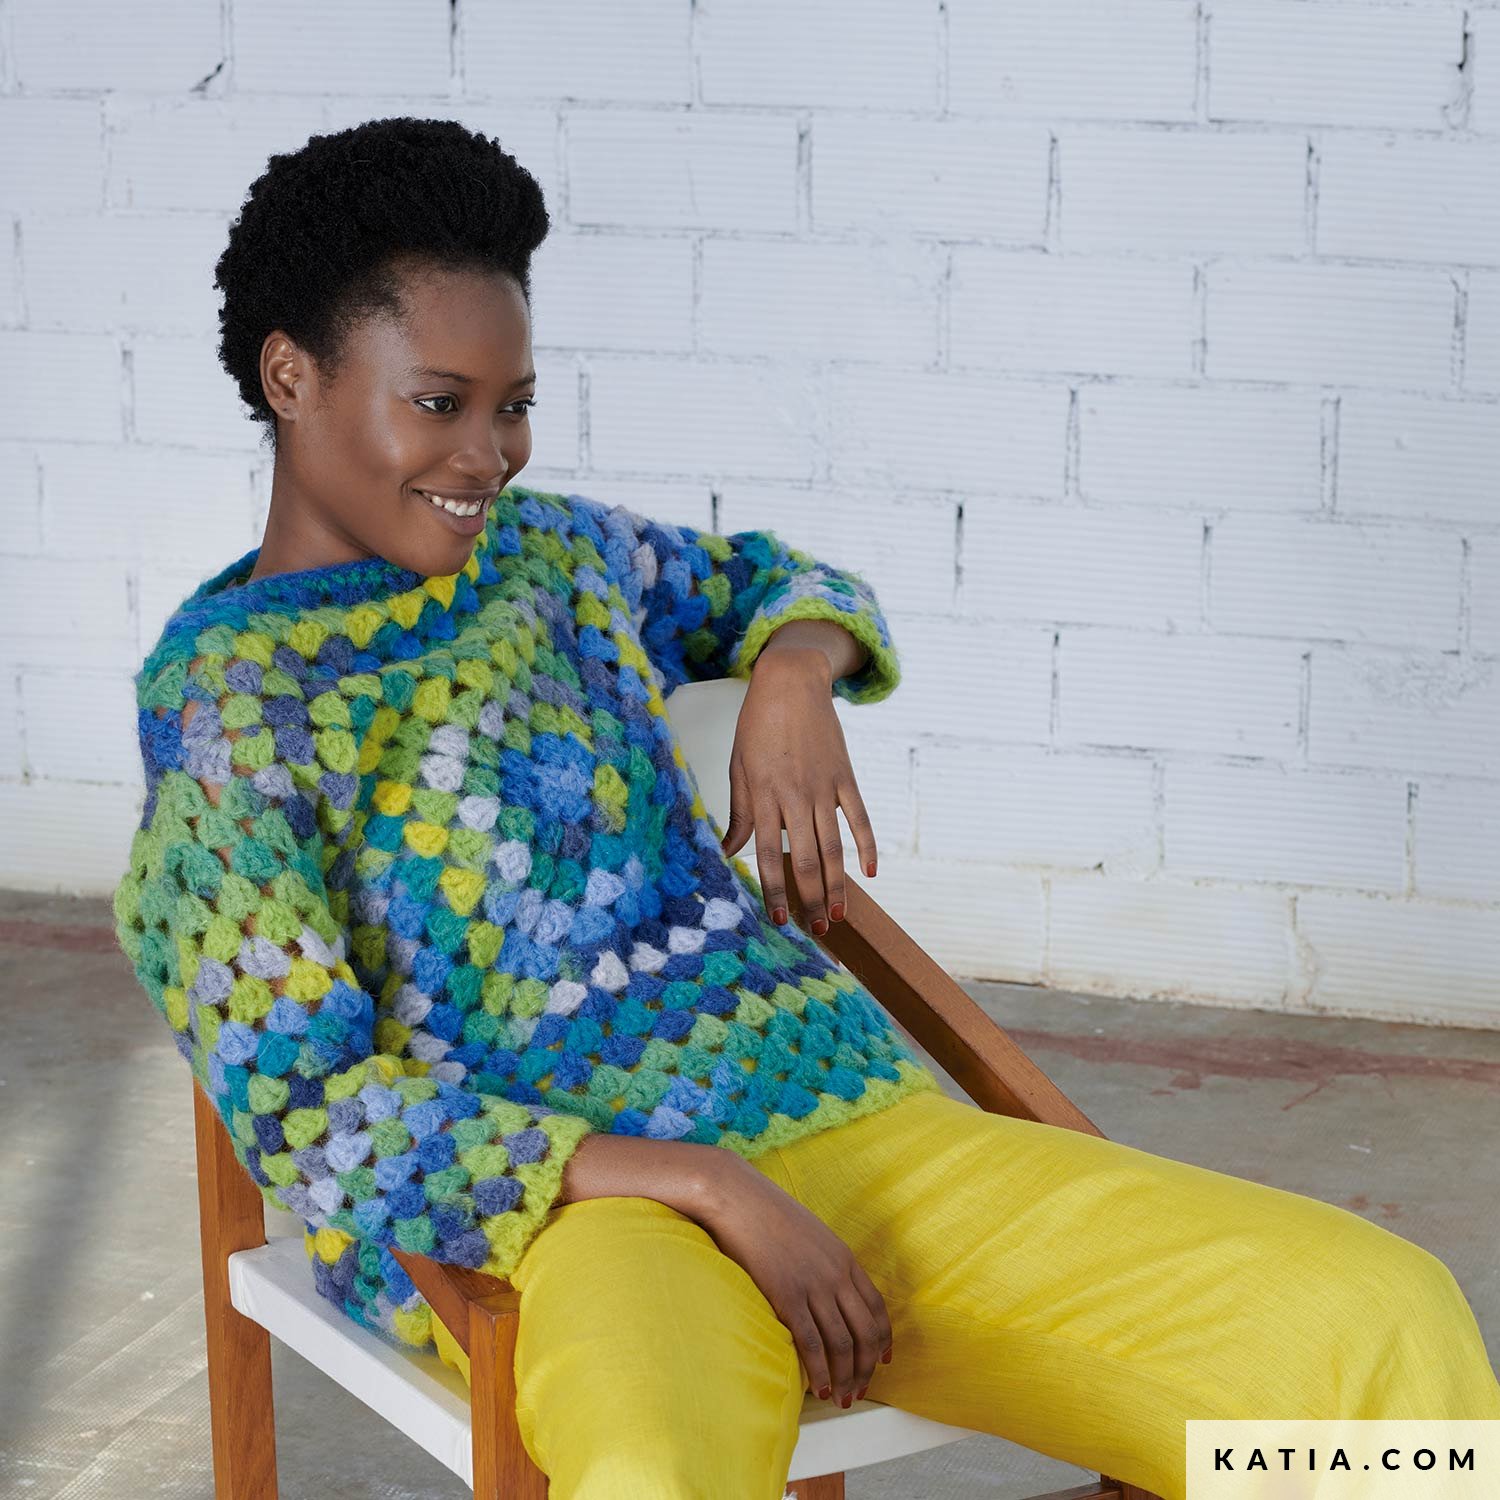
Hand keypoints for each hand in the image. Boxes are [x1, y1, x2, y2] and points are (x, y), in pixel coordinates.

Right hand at [694, 1152, 892, 1405]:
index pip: (877, 1307)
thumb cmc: (768, 1214)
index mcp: (845, 1258)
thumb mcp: (811, 1235)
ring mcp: (813, 1285)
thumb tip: (826, 1291)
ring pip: (843, 1343)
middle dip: (867, 1367)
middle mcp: (836, 1274)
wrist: (739, 1198)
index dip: (882, 1339)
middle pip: (866, 1331)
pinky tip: (820, 1388)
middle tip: (860, 1389)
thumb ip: (825, 1262)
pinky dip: (820, 1371)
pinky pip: (812, 1342)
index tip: (882, 1361)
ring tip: (842, 1398)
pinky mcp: (788, 1295)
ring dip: (846, 1376)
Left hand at [720, 647, 877, 933]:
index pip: (768, 855)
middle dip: (812, 900)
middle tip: (818, 931)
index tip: (781, 920)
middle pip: (806, 859)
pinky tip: (871, 872)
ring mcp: (823, 787)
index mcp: (763, 796)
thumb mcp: (739, 768)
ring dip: (838, 885)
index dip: (775, 891)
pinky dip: (867, 846)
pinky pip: (859, 818)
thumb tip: (727, 852)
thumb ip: (739, 814)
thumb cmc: (757, 725)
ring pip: (834, 847)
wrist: (791, 681)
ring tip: (840, 916)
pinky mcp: (845, 776)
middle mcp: (795, 796)